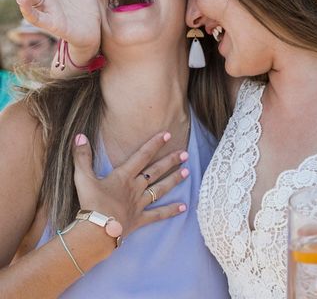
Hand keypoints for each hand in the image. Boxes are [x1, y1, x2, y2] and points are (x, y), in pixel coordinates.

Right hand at [72, 131, 189, 237]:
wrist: (96, 231)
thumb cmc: (90, 203)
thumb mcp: (82, 178)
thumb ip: (82, 157)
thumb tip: (79, 136)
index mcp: (124, 176)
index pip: (142, 155)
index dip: (155, 144)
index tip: (168, 135)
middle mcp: (135, 188)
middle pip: (156, 171)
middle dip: (171, 160)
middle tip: (185, 153)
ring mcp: (139, 204)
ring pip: (161, 189)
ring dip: (174, 180)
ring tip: (188, 172)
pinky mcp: (140, 219)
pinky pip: (158, 215)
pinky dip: (171, 211)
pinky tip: (184, 207)